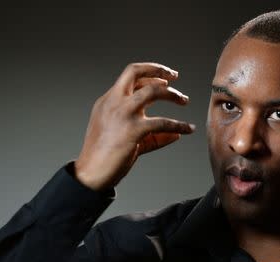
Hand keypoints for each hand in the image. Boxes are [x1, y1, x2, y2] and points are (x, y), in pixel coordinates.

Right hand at [74, 62, 194, 190]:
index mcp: (108, 101)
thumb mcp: (126, 138)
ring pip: (153, 91)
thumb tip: (176, 135)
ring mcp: (123, 114)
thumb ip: (151, 135)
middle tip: (175, 76)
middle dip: (158, 69)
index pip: (130, 78)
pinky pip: (163, 123)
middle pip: (136, 72)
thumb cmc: (105, 157)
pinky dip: (179, 125)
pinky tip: (188, 129)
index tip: (164, 80)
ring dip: (172, 93)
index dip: (149, 75)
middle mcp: (114, 102)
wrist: (91, 173)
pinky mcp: (133, 130)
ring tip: (184, 100)